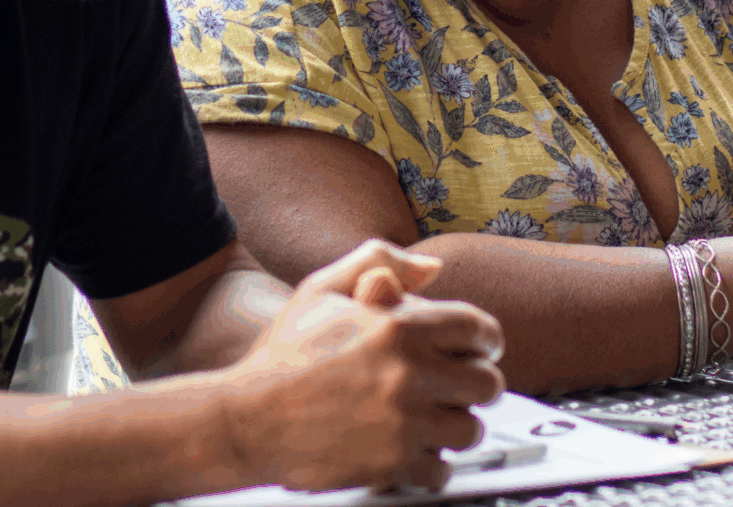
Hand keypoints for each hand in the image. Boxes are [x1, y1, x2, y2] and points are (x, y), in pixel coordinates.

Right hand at [221, 239, 504, 492]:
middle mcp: (408, 373)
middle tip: (456, 389)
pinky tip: (412, 452)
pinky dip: (431, 466)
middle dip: (475, 385)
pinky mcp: (393, 463)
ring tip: (432, 421)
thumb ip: (378, 261)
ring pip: (470, 430)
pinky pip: (441, 471)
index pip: (477, 329)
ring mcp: (404, 421)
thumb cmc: (282, 355)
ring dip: (455, 426)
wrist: (246, 417)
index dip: (484, 340)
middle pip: (486, 383)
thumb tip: (431, 270)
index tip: (479, 351)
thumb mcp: (322, 288)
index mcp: (398, 325)